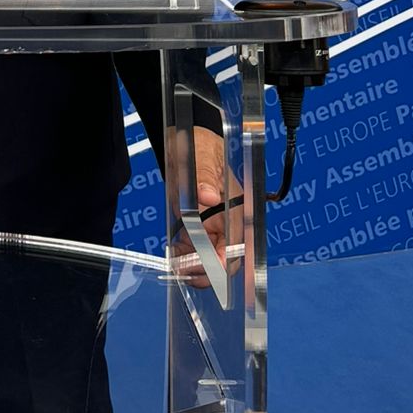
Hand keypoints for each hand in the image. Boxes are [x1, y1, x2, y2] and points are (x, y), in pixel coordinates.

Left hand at [165, 123, 240, 290]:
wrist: (185, 138)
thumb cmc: (199, 144)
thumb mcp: (200, 155)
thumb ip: (204, 175)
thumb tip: (209, 196)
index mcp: (237, 206)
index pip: (238, 245)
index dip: (225, 263)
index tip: (206, 270)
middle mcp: (228, 220)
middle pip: (225, 259)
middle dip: (207, 271)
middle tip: (184, 274)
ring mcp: (213, 225)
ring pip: (209, 258)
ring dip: (194, 268)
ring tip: (176, 268)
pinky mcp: (198, 225)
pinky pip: (195, 249)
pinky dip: (185, 257)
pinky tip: (174, 256)